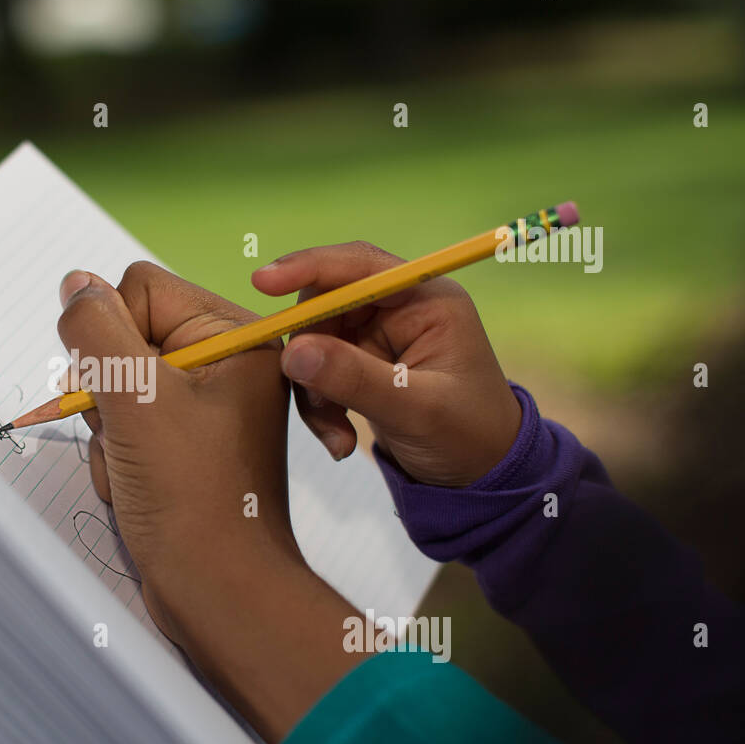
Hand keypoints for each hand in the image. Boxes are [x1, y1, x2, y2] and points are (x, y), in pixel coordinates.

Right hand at [56, 263, 365, 743]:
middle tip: (132, 434)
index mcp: (234, 338)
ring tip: (136, 470)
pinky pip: (123, 427)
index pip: (141, 289)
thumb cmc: (189, 495)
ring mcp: (203, 409)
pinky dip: (115, 457)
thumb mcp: (134, 397)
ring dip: (108, 431)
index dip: (112, 332)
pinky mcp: (183, 447)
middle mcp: (223, 365)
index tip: (120, 386)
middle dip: (108, 391)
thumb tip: (76, 283)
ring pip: (115, 387)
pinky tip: (136, 488)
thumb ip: (97, 330)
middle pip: (123, 338)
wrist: (217, 591)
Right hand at [252, 241, 521, 487]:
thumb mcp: (414, 409)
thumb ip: (354, 379)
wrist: (481, 477)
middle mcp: (398, 309)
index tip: (263, 282)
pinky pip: (317, 373)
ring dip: (314, 393)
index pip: (359, 266)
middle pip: (325, 306)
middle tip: (315, 402)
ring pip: (313, 344)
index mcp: (425, 299)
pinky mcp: (361, 365)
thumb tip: (292, 353)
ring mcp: (377, 337)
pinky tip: (340, 441)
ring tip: (337, 437)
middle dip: (310, 356)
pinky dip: (319, 407)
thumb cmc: (467, 436)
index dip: (309, 267)